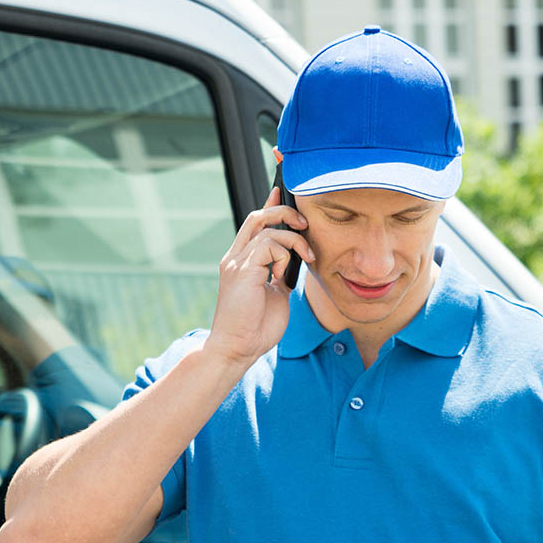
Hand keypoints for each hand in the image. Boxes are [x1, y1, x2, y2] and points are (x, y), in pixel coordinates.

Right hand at [205, 186, 314, 366]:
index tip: (281, 193)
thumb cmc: (256, 328)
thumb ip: (280, 275)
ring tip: (307, 255)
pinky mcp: (242, 270)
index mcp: (242, 263)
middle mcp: (236, 258)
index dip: (269, 206)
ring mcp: (237, 263)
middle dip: (283, 211)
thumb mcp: (276, 295)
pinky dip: (284, 253)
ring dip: (294, 238)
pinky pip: (268, 244)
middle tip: (304, 222)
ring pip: (267, 228)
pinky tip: (286, 271)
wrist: (238, 348)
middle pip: (257, 217)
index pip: (254, 225)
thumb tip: (295, 261)